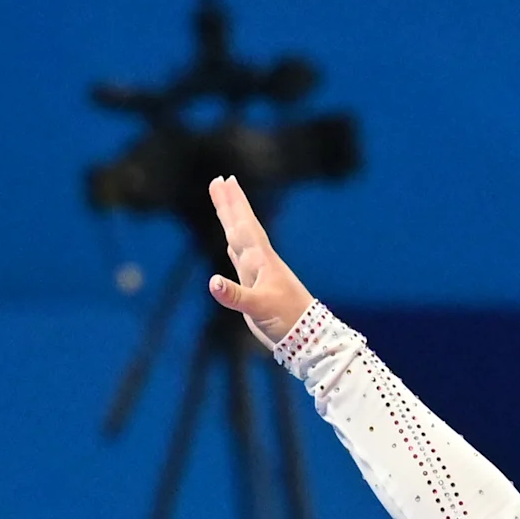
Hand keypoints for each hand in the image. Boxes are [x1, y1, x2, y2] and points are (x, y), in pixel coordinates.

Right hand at [204, 175, 312, 346]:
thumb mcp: (259, 308)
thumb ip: (235, 295)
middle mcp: (259, 262)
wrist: (307, 338)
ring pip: (239, 240)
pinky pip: (240, 261)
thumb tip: (212, 282)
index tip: (225, 181)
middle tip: (220, 180)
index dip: (233, 205)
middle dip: (230, 204)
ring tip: (223, 203)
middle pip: (241, 226)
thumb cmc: (287, 321)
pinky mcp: (255, 288)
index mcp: (260, 261)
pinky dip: (233, 248)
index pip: (243, 226)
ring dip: (230, 221)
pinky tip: (229, 244)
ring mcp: (257, 274)